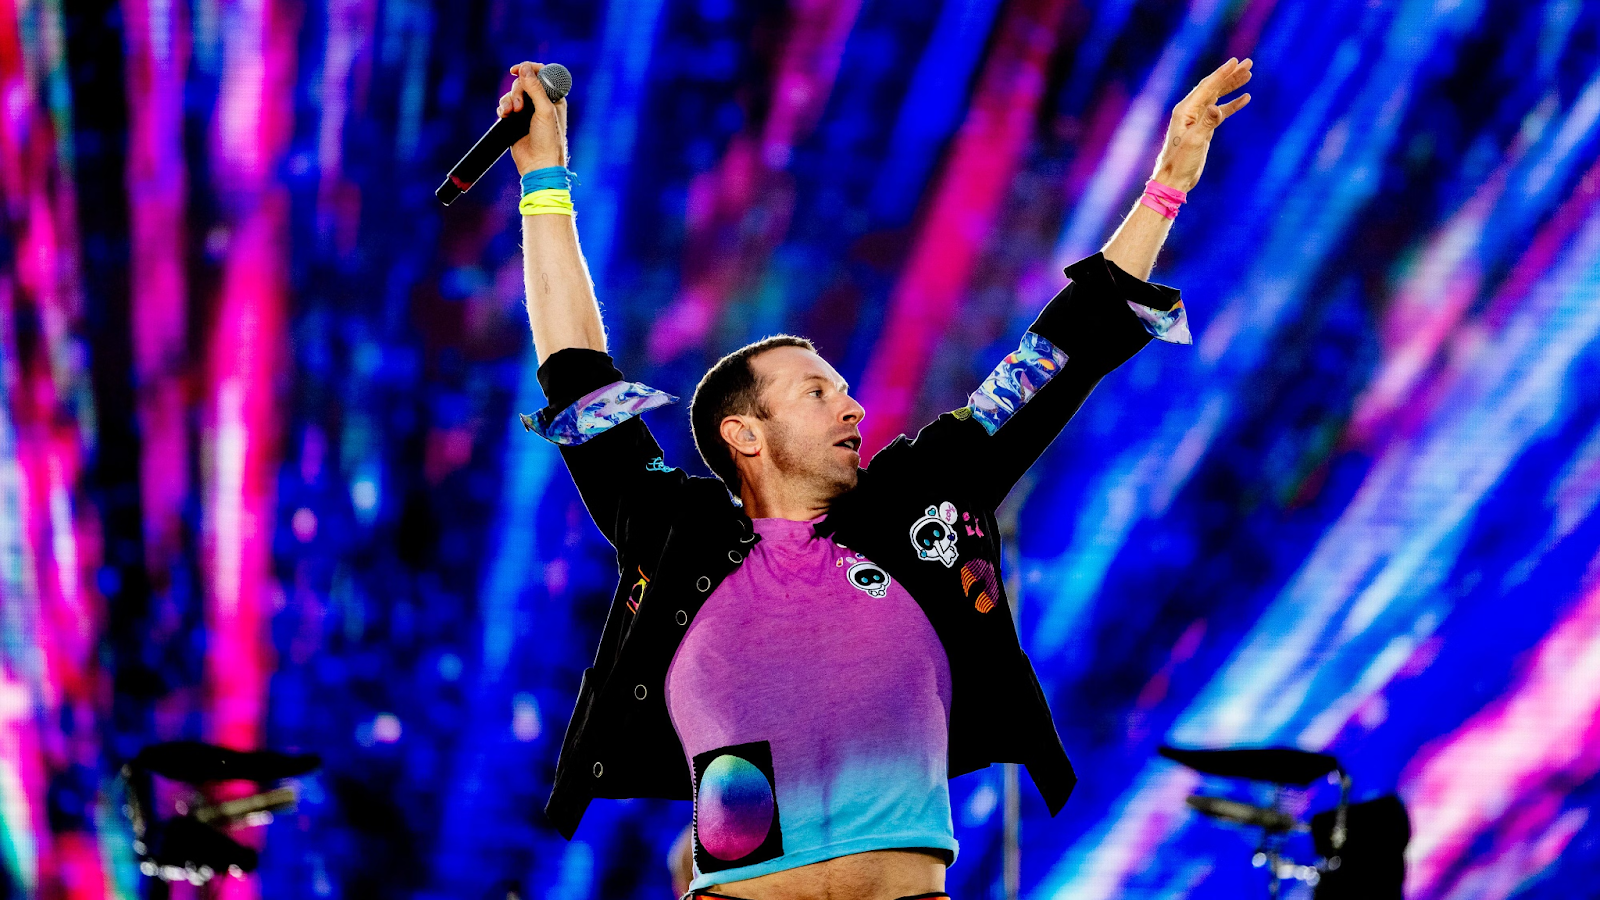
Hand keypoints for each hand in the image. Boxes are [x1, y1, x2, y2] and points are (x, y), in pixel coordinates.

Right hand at [498, 61, 567, 174]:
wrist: (538, 164)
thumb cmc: (548, 139)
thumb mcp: (544, 111)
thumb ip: (535, 88)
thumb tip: (525, 67)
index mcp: (554, 97)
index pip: (542, 74)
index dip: (530, 69)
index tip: (517, 69)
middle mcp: (541, 102)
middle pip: (524, 82)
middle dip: (517, 91)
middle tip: (519, 107)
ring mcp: (528, 111)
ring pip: (512, 93)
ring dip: (508, 100)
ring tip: (511, 113)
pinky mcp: (515, 120)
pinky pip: (505, 105)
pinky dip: (503, 107)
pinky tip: (504, 115)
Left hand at [1152, 57, 1252, 192]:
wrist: (1174, 179)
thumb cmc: (1180, 162)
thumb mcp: (1195, 142)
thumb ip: (1207, 124)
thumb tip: (1217, 108)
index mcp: (1185, 110)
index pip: (1207, 87)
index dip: (1222, 73)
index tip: (1237, 61)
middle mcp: (1190, 111)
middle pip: (1213, 88)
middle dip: (1230, 75)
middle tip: (1248, 63)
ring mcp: (1197, 119)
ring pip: (1217, 97)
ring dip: (1232, 86)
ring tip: (1248, 75)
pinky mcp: (1203, 129)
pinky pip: (1220, 112)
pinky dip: (1232, 105)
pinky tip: (1245, 98)